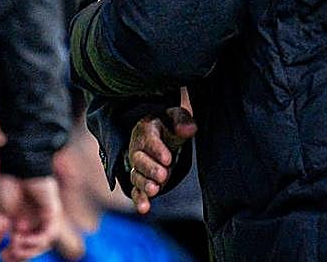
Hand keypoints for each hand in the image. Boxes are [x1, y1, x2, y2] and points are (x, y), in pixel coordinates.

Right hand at [0, 175, 61, 261]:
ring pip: (44, 243)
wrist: (18, 165)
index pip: (23, 246)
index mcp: (22, 222)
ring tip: (14, 244)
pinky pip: (50, 233)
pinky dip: (36, 240)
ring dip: (28, 249)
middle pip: (34, 248)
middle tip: (5, 255)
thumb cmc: (7, 184)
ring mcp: (44, 216)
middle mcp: (35, 221)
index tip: (1, 256)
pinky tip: (21, 238)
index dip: (14, 255)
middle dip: (21, 255)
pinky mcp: (52, 211)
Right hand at [128, 90, 197, 214]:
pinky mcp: (142, 181)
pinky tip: (144, 209)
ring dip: (145, 185)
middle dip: (151, 169)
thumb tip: (190, 129)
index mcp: (146, 131)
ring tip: (155, 190)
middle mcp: (138, 150)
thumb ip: (183, 122)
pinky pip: (136, 191)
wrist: (163, 133)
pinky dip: (139, 200)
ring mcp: (138, 167)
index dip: (157, 150)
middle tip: (164, 175)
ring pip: (137, 177)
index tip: (168, 159)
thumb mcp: (178, 117)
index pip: (149, 140)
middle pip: (140, 161)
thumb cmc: (171, 124)